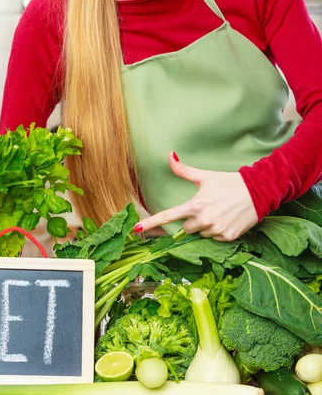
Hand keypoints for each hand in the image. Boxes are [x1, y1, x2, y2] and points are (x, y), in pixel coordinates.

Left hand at [134, 152, 258, 241]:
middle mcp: (204, 220)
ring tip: (219, 212)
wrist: (258, 192)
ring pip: (200, 234)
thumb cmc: (230, 182)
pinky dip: (217, 231)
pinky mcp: (228, 238)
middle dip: (192, 220)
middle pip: (186, 228)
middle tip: (206, 208)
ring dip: (205, 226)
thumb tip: (170, 156)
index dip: (151, 223)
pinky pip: (214, 239)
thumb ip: (184, 170)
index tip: (137, 229)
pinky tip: (226, 219)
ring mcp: (216, 231)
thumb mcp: (206, 176)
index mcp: (196, 205)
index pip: (168, 216)